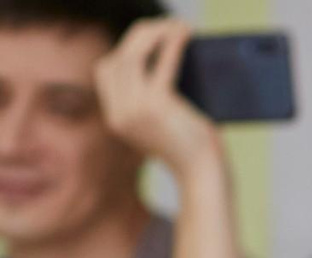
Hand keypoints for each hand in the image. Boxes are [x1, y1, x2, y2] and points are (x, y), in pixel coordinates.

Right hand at [94, 19, 221, 179]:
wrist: (204, 178)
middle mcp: (120, 113)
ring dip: (154, 34)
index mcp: (116, 117)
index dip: (123, 48)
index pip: (106, 69)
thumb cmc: (192, 152)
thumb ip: (151, 103)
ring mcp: (136, 110)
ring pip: (134, 56)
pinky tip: (183, 36)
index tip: (145, 39)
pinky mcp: (158, 108)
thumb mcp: (162, 126)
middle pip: (118, 58)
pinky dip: (172, 46)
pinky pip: (162, 66)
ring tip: (176, 26)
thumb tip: (162, 67)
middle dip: (140, 35)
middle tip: (164, 25)